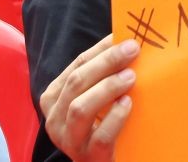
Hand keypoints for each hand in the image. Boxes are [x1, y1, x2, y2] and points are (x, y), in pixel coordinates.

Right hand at [40, 35, 139, 161]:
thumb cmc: (100, 122)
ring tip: (130, 77)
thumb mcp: (95, 95)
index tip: (125, 37)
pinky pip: (99, 136)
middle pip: (77, 82)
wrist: (100, 160)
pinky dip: (114, 118)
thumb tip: (124, 39)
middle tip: (132, 51)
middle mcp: (55, 118)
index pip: (78, 64)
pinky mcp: (88, 157)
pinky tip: (128, 104)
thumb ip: (102, 72)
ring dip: (107, 88)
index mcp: (54, 97)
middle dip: (106, 63)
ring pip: (81, 108)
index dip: (102, 49)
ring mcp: (70, 140)